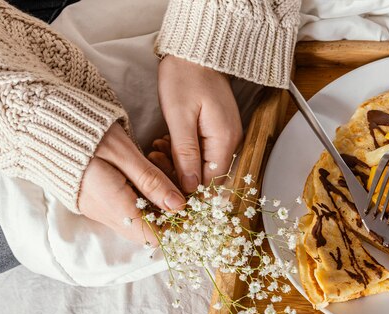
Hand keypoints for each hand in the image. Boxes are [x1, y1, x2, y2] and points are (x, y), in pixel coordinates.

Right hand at [78, 124, 184, 245]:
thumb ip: (151, 181)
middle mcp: (106, 215)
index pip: (154, 237)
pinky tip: (150, 173)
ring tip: (164, 172)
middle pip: (149, 230)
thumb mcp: (125, 154)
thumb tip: (179, 206)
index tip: (192, 205)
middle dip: (169, 213)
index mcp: (114, 207)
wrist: (47, 125)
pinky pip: (128, 209)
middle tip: (179, 184)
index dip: (177, 226)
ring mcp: (100, 210)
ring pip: (139, 220)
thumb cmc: (87, 134)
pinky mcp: (98, 201)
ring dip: (157, 204)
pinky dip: (144, 196)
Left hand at [158, 55, 242, 192]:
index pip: (210, 181)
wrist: (195, 52)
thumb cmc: (185, 77)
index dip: (186, 186)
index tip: (162, 178)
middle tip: (156, 158)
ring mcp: (226, 136)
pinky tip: (168, 142)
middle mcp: (231, 142)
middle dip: (180, 175)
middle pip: (208, 176)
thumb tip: (189, 185)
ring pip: (203, 166)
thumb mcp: (179, 116)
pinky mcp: (218, 131)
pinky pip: (203, 153)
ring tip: (158, 147)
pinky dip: (184, 153)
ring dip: (179, 163)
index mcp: (224, 140)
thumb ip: (185, 153)